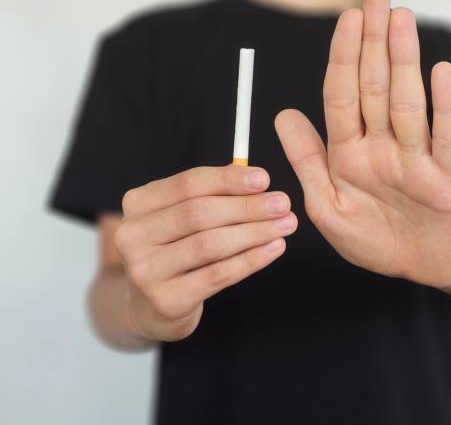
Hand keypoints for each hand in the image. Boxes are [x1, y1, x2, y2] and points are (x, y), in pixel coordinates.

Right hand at [114, 165, 296, 340]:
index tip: (264, 179)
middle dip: (247, 207)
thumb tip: (256, 178)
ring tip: (285, 224)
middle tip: (282, 203)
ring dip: (254, 232)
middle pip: (198, 213)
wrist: (153, 306)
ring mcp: (145, 270)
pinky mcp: (165, 300)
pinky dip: (251, 260)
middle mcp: (132, 235)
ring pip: (210, 244)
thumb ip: (212, 195)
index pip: (187, 184)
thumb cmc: (177, 250)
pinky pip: (217, 275)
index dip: (228, 179)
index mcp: (137, 204)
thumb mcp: (182, 217)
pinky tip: (274, 248)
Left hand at [275, 0, 450, 287]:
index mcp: (348, 153)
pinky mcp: (449, 176)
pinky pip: (446, 137)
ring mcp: (416, 159)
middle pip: (375, 87)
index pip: (342, 96)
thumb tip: (282, 114)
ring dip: (404, 62)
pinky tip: (440, 72)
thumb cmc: (369, 239)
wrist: (415, 267)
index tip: (344, 18)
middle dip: (373, 41)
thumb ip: (308, 161)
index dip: (342, 58)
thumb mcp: (326, 206)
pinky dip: (444, 106)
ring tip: (400, 20)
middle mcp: (382, 147)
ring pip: (407, 103)